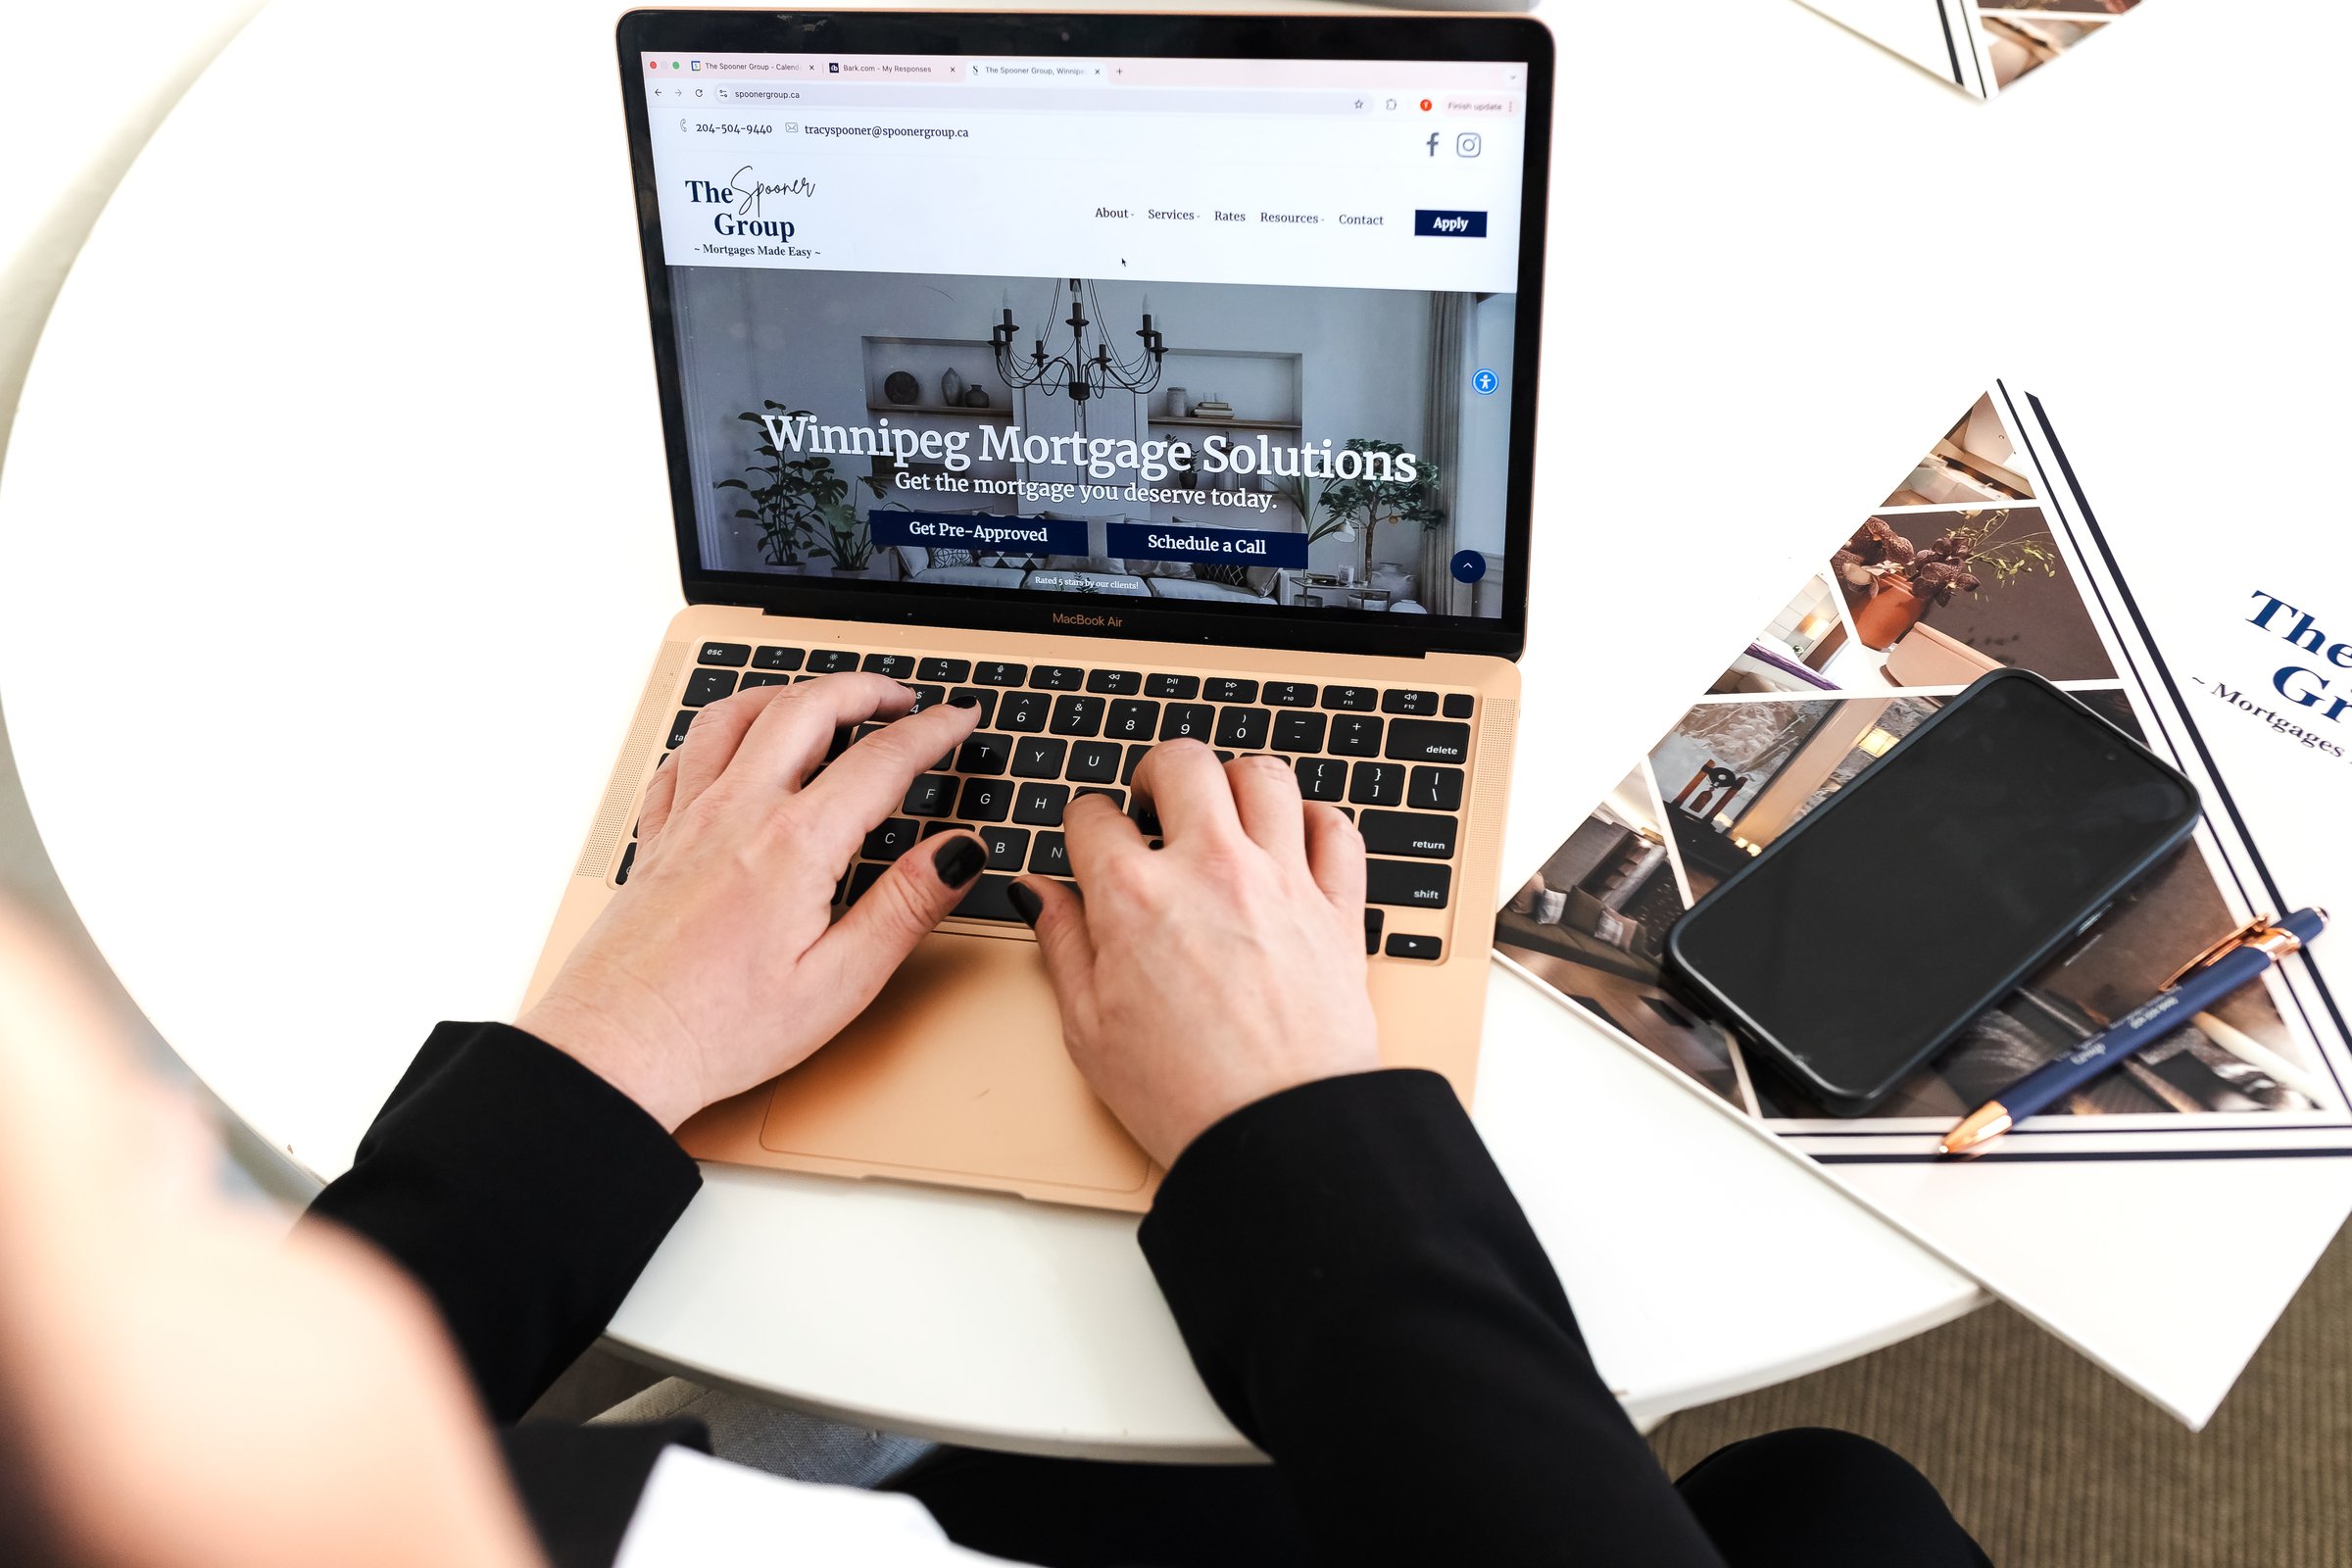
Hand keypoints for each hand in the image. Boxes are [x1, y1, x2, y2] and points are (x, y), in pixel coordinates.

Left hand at [518, 674, 987, 1131]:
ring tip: (823, 699)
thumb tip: (958, 852)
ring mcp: (688, 820)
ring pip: (735, 715)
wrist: (616, 1051)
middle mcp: (737, 814)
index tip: (960, 718)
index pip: (881, 760)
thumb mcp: (840, 981)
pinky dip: (717, 734)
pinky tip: (732, 747)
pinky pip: (681, 758)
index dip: (932, 731)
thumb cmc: (718, 1030)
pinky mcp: (655, 841)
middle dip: (864, 689)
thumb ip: (906, 906)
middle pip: (806, 708)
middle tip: (903, 697)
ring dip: (789, 693)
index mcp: (793, 845)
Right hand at [1012, 741, 1380, 1166]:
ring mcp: (1281, 882)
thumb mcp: (1088, 1029)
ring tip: (1224, 811)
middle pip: (1183, 763)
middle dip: (1158, 772)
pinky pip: (1336, 828)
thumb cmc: (1184, 1096)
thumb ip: (1063, 944)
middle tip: (1154, 801)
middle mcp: (1210, 870)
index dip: (1084, 823)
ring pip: (1264, 776)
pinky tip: (1293, 839)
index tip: (1092, 840)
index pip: (1093, 814)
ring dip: (1237, 783)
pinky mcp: (1338, 908)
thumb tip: (1039, 892)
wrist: (1279, 1133)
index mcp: (1134, 896)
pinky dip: (1315, 821)